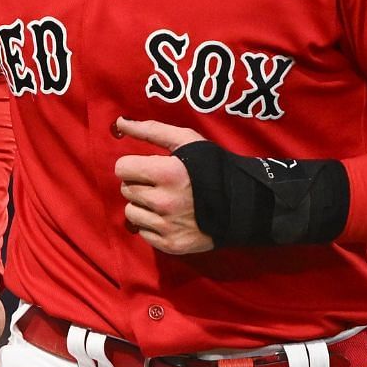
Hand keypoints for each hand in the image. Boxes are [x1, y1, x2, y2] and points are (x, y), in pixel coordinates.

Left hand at [113, 117, 216, 254]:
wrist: (247, 206)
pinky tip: (170, 218)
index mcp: (166, 174)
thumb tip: (119, 122)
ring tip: (165, 201)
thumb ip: (150, 130)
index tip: (149, 168)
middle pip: (126, 189)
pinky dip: (152, 225)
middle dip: (139, 184)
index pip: (122, 168)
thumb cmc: (214, 169)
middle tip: (161, 185)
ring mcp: (167, 226)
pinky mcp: (171, 244)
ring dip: (143, 206)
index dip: (134, 165)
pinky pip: (143, 232)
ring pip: (131, 212)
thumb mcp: (188, 141)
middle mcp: (164, 202)